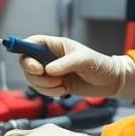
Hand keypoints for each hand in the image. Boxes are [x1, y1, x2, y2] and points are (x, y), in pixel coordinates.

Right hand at [19, 35, 134, 97]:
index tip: (34, 66)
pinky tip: (63, 91)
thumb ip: (66, 64)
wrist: (110, 81)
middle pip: (27, 62)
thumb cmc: (100, 65)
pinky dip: (48, 92)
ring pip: (32, 78)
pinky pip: (41, 89)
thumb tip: (48, 70)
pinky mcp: (54, 84)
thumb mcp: (85, 60)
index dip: (25, 51)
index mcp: (56, 45)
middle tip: (49, 78)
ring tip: (61, 86)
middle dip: (34, 74)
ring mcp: (51, 71)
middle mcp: (50, 57)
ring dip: (42, 85)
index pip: (32, 42)